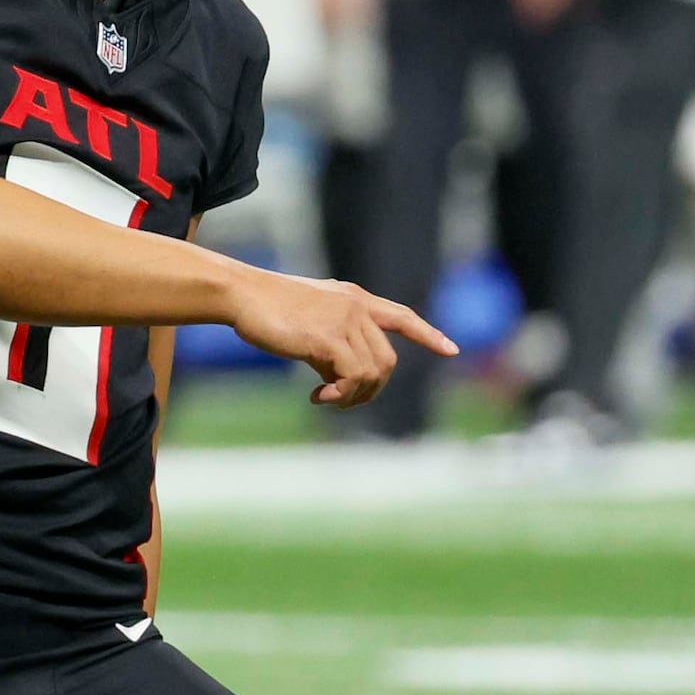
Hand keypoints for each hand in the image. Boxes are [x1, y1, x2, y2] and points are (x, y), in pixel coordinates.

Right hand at [220, 266, 457, 408]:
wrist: (243, 295)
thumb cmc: (267, 308)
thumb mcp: (310, 319)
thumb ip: (333, 339)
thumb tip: (340, 377)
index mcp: (353, 298)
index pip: (401, 316)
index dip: (427, 334)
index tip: (451, 350)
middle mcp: (356, 307)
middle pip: (387, 360)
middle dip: (371, 389)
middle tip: (340, 399)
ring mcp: (345, 321)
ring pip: (373, 372)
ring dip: (353, 396)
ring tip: (327, 398)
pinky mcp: (329, 338)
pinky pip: (353, 377)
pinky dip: (341, 395)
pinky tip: (318, 396)